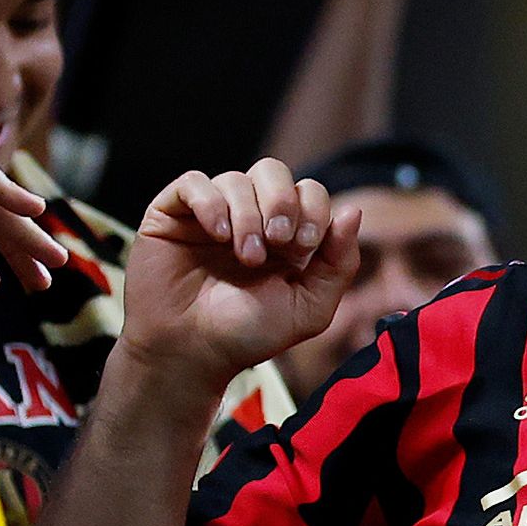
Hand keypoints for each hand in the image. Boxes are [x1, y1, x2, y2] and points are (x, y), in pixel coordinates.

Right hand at [120, 160, 359, 384]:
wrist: (191, 354)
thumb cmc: (247, 335)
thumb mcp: (308, 308)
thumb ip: (338, 264)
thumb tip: (353, 211)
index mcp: (284, 235)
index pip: (308, 192)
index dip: (313, 208)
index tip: (303, 246)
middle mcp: (248, 217)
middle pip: (272, 171)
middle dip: (281, 201)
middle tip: (277, 241)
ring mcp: (210, 213)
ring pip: (235, 179)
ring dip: (247, 216)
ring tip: (246, 256)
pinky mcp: (173, 214)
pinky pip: (193, 182)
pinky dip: (210, 202)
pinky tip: (216, 233)